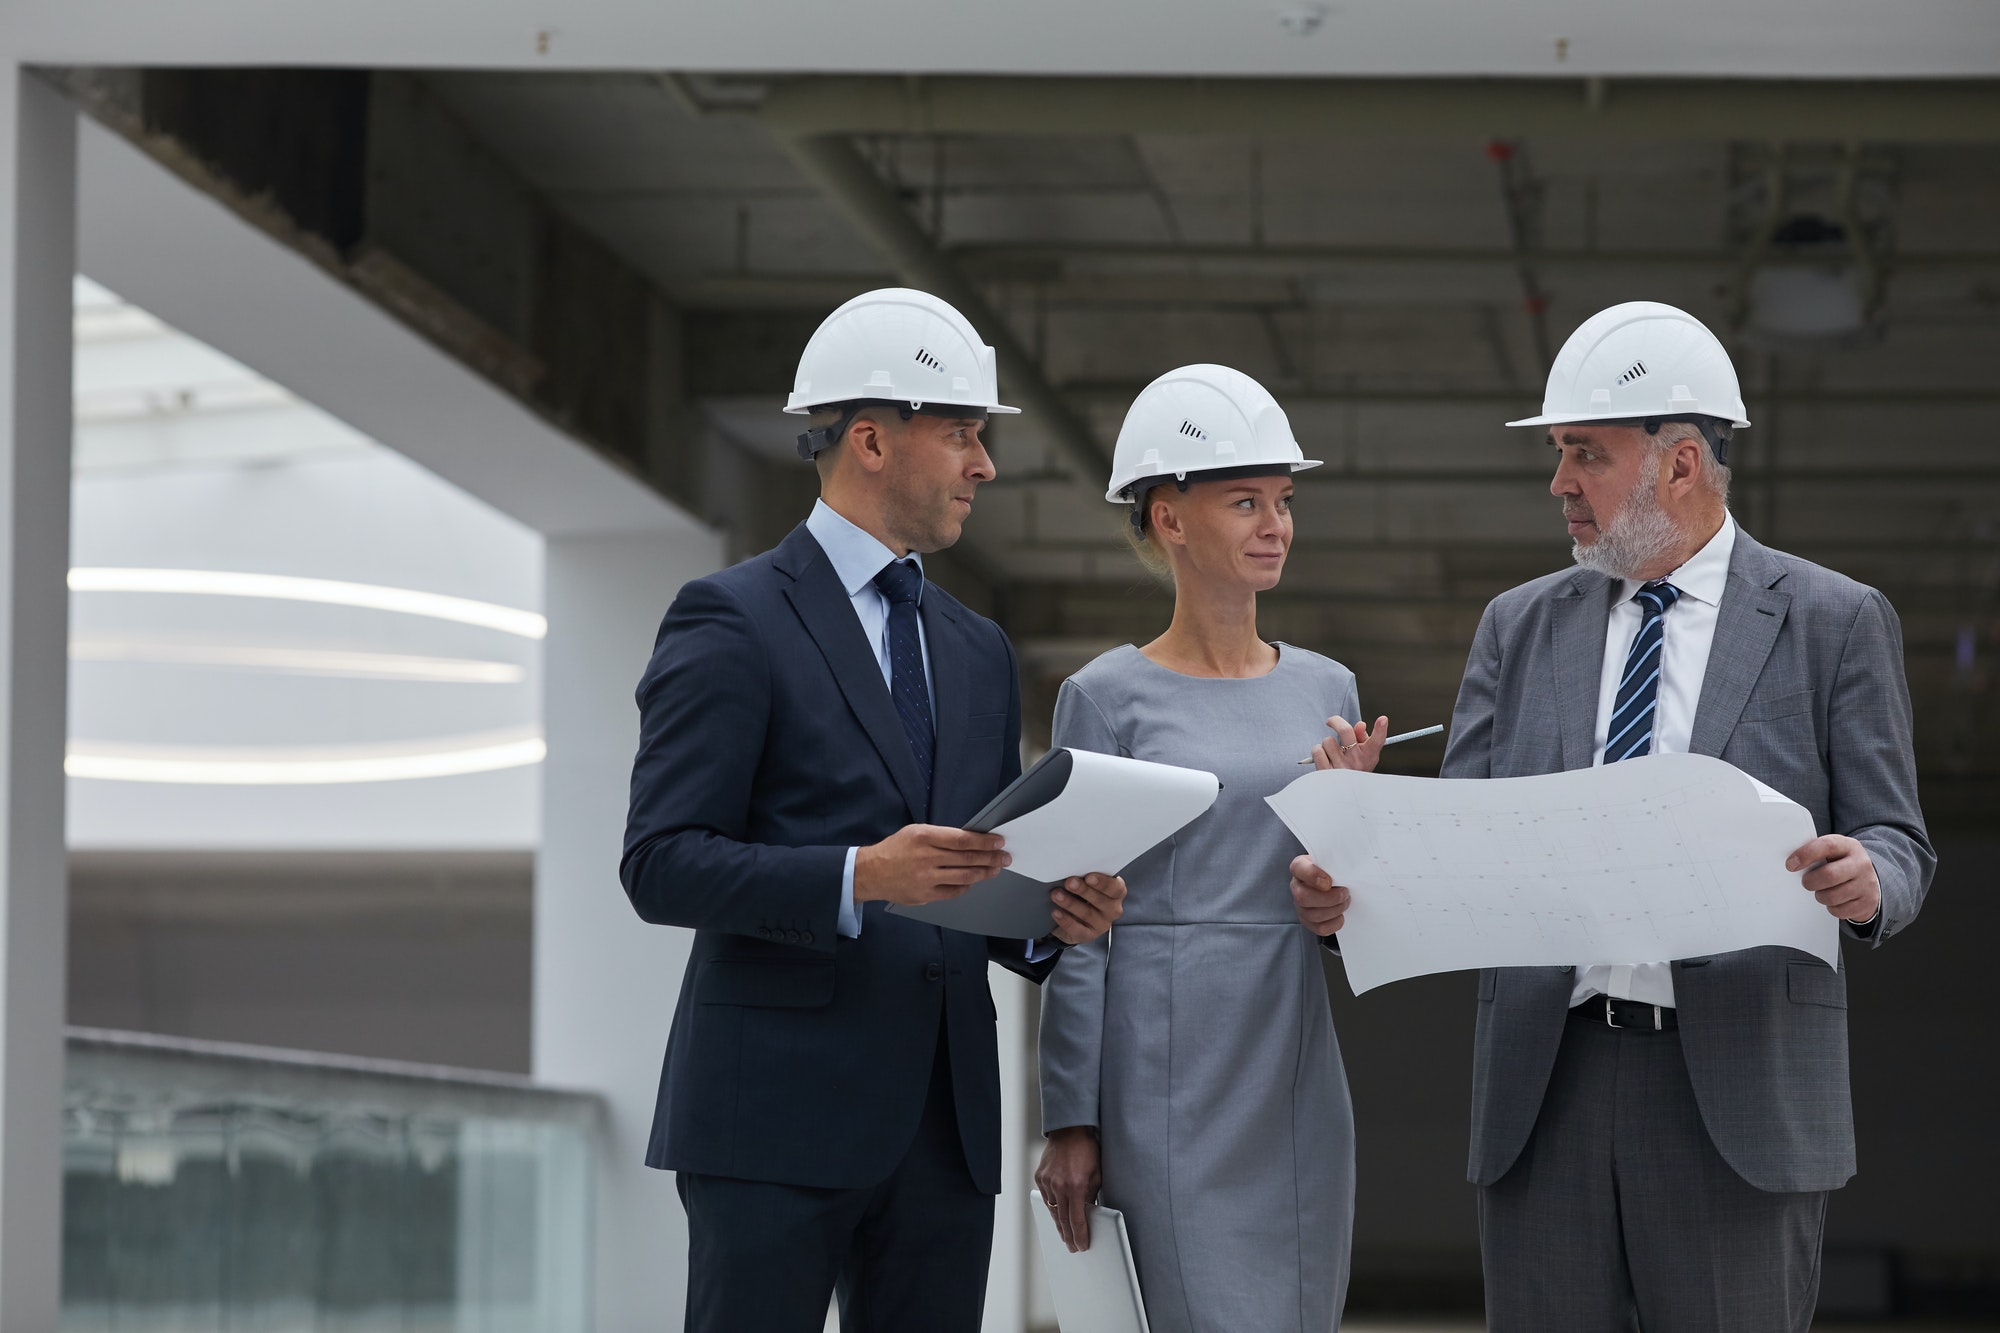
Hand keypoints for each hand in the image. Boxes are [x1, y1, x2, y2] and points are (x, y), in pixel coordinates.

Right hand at [853, 825, 1009, 906]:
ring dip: (984, 873)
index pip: (962, 840)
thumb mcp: (915, 832)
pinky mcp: (925, 895)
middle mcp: (926, 858)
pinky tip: (973, 880)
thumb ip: (941, 836)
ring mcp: (926, 879)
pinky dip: (966, 886)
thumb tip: (970, 841)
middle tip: (1004, 857)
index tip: (998, 842)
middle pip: (967, 859)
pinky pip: (953, 891)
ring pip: (964, 877)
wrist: (872, 873)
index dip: (983, 842)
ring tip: (995, 869)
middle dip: (990, 858)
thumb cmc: (895, 849)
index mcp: (924, 837)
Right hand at [1034, 1127, 1100, 1251]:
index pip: (1077, 1219)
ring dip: (1059, 1225)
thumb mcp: (1097, 1174)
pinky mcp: (1040, 1178)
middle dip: (1068, 1236)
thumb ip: (1092, 1196)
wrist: (1069, 1131)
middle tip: (1073, 1248)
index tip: (1082, 1246)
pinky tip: (1058, 1216)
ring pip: (1052, 1211)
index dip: (1080, 1236)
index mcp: (1075, 1185)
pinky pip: (1046, 1199)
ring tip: (1065, 1236)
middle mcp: (1059, 1185)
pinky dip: (1053, 1209)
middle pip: (1062, 1220)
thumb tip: (1089, 1215)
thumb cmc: (1087, 1151)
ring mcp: (1047, 1182)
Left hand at [1049, 874, 1125, 944]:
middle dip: (1083, 890)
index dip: (1103, 882)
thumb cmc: (1083, 893)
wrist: (1074, 917)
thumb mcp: (1087, 883)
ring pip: (1087, 914)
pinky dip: (1066, 920)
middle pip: (1101, 900)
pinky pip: (1078, 929)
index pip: (1116, 888)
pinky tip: (1056, 912)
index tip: (1088, 877)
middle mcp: (1112, 909)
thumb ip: (1085, 876)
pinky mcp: (1088, 935)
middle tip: (1069, 882)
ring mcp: (1101, 924)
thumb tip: (1073, 868)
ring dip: (1070, 903)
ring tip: (1056, 895)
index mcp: (1116, 892)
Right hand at [1290, 854, 1351, 935]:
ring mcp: (1300, 906)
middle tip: (1345, 893)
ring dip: (1335, 909)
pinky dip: (1335, 922)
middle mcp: (1296, 887)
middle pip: (1303, 897)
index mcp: (1300, 867)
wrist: (1335, 885)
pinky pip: (1320, 928)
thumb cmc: (1333, 871)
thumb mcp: (1333, 861)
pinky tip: (1340, 914)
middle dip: (1329, 898)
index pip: (1298, 868)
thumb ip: (1337, 862)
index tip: (1329, 881)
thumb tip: (1350, 867)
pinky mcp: (1308, 922)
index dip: (1312, 876)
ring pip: (1313, 915)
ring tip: (1345, 902)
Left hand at [1311, 715, 1388, 771]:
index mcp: (1368, 755)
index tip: (1382, 719)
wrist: (1342, 792)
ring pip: (1327, 740)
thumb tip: (1360, 725)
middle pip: (1345, 731)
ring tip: (1331, 753)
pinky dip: (1318, 752)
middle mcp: (1356, 761)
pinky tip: (1324, 759)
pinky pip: (1317, 750)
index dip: (1381, 729)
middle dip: (1335, 721)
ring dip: (1327, 744)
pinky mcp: (1326, 773)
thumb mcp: (1363, 754)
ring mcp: (1341, 768)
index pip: (1377, 741)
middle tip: (1331, 721)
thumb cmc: (1353, 767)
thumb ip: (1362, 737)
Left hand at [1787, 835, 1880, 923]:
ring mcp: (1866, 884)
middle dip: (1810, 881)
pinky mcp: (1867, 902)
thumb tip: (1791, 862)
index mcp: (1849, 846)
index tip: (1790, 865)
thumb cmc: (1841, 864)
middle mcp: (1861, 864)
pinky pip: (1840, 910)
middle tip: (1806, 882)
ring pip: (1833, 896)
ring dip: (1820, 896)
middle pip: (1829, 875)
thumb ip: (1816, 852)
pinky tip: (1833, 900)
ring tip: (1821, 891)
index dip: (1806, 854)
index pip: (1827, 845)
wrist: (1869, 881)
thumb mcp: (1833, 852)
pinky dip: (1831, 908)